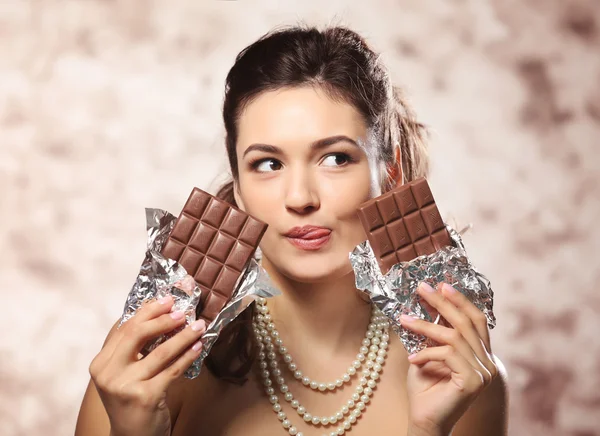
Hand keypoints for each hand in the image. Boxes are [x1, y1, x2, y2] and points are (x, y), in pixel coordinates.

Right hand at [89, 296, 205, 435]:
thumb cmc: (132, 400)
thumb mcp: (124, 373)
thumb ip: (134, 347)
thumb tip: (159, 313)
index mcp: (101, 363)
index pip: (125, 327)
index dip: (148, 310)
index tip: (168, 299)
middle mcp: (109, 374)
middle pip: (137, 334)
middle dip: (163, 319)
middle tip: (183, 311)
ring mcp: (125, 386)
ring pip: (160, 352)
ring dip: (183, 336)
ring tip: (199, 326)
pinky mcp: (145, 398)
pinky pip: (172, 370)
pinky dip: (188, 356)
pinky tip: (199, 347)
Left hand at [401, 282, 497, 434]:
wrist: (424, 420)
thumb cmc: (425, 388)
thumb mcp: (428, 352)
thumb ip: (432, 333)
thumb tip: (423, 302)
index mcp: (481, 354)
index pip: (476, 320)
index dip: (461, 300)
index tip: (442, 284)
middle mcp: (488, 362)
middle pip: (466, 323)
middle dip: (443, 302)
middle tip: (423, 288)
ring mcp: (484, 373)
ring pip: (453, 337)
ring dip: (425, 326)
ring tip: (405, 319)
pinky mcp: (473, 382)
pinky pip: (447, 354)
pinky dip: (426, 353)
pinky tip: (413, 360)